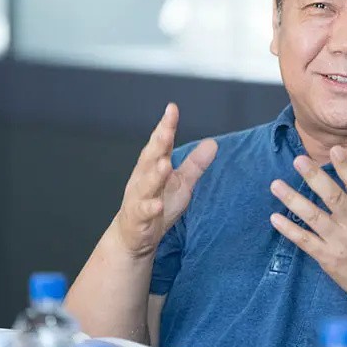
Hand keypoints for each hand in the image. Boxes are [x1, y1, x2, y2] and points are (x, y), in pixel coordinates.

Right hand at [113, 103, 216, 258]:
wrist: (134, 236)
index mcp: (152, 166)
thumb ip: (195, 164)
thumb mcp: (181, 183)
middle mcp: (142, 178)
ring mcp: (138, 198)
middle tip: (167, 129)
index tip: (172, 109)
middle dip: (158, 143)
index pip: (160, 143)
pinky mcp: (138, 218)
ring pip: (146, 184)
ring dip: (154, 175)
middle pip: (150, 158)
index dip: (165, 126)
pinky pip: (143, 212)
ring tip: (164, 164)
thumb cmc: (156, 205)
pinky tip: (157, 205)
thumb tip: (213, 143)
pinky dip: (149, 208)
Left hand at [269, 147, 346, 302]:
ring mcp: (340, 242)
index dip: (346, 168)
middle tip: (298, 160)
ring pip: (314, 218)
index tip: (334, 150)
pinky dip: (290, 230)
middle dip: (316, 178)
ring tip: (276, 185)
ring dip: (294, 201)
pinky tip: (274, 218)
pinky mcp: (327, 257)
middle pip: (334, 198)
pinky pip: (305, 241)